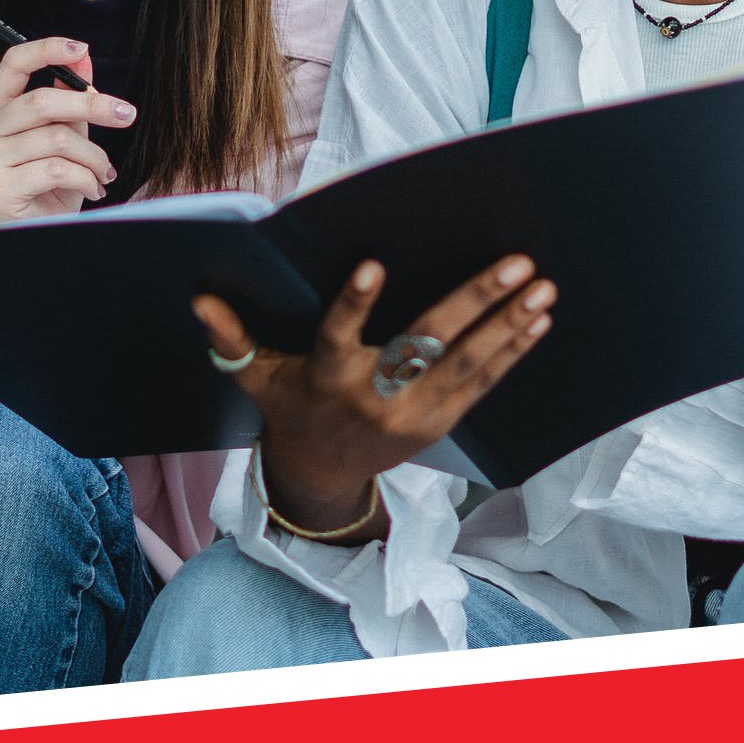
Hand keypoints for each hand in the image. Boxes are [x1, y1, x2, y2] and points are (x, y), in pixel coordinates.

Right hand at [0, 36, 137, 223]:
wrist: (41, 236)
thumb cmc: (51, 187)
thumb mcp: (66, 136)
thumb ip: (71, 98)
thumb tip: (83, 58)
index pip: (12, 64)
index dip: (46, 49)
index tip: (81, 48)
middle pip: (42, 100)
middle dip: (92, 106)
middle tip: (126, 115)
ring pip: (57, 139)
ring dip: (94, 156)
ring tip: (104, 173)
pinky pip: (57, 169)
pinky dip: (86, 179)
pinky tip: (93, 189)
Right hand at [199, 255, 555, 539]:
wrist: (322, 477)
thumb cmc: (290, 408)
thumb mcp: (255, 378)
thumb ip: (232, 340)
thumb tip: (200, 300)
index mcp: (326, 379)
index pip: (337, 337)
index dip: (353, 304)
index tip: (371, 265)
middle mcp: (374, 398)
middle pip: (426, 347)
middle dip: (473, 304)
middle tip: (514, 265)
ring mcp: (413, 415)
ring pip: (467, 366)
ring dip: (508, 326)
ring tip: (542, 288)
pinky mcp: (440, 424)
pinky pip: (481, 385)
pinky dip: (512, 352)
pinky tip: (538, 321)